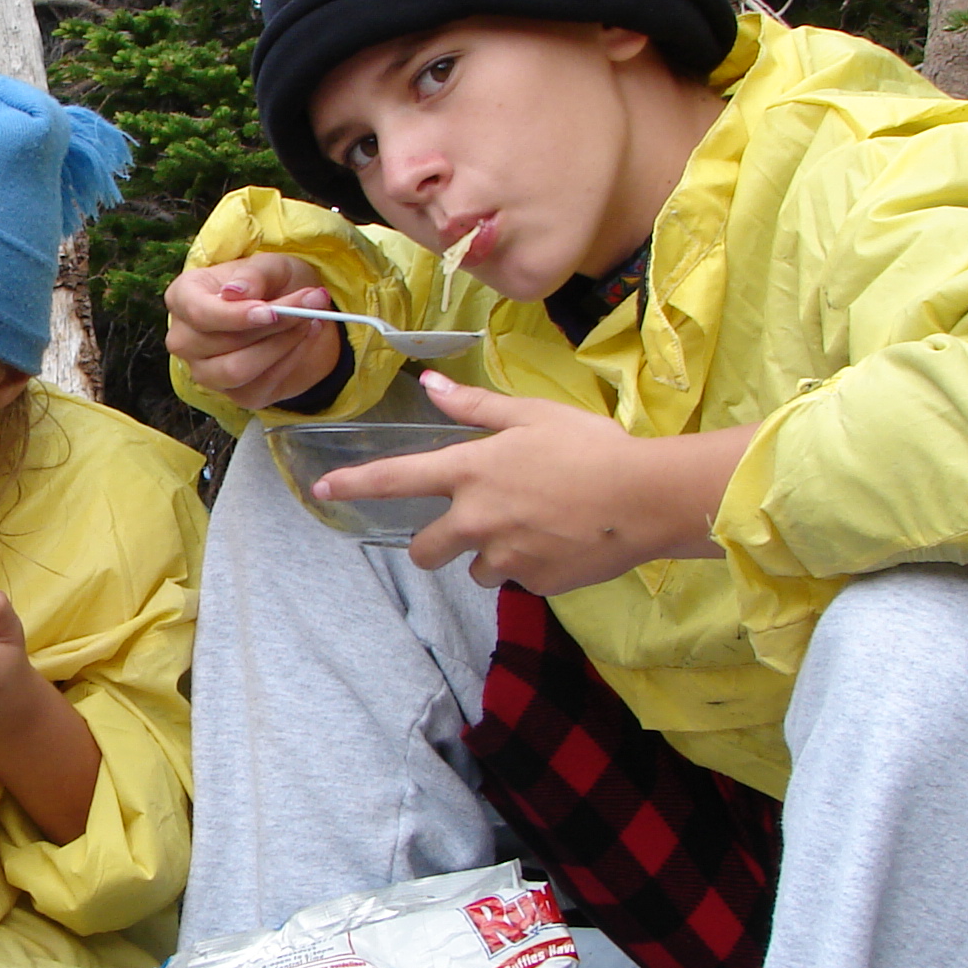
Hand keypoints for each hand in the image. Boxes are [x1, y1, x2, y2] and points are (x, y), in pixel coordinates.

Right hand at [164, 253, 346, 409]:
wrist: (288, 314)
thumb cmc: (270, 284)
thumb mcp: (269, 265)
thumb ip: (253, 274)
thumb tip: (234, 292)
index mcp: (183, 297)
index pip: (199, 313)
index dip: (234, 316)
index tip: (272, 312)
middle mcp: (185, 339)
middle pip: (224, 342)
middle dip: (273, 325)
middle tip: (312, 304)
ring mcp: (205, 371)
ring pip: (238, 370)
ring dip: (282, 345)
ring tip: (309, 320)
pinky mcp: (233, 394)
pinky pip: (261, 385)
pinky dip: (290, 360)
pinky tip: (303, 338)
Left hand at [319, 372, 755, 590]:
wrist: (646, 498)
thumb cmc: (590, 447)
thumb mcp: (531, 415)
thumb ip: (475, 407)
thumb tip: (430, 383)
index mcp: (469, 473)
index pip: (395, 479)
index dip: (354, 484)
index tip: (321, 491)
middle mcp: (476, 520)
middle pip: (425, 548)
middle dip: (433, 543)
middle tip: (465, 527)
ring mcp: (504, 558)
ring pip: (474, 569)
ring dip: (489, 555)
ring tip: (533, 529)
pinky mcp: (534, 585)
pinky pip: (518, 580)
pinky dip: (531, 566)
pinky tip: (561, 544)